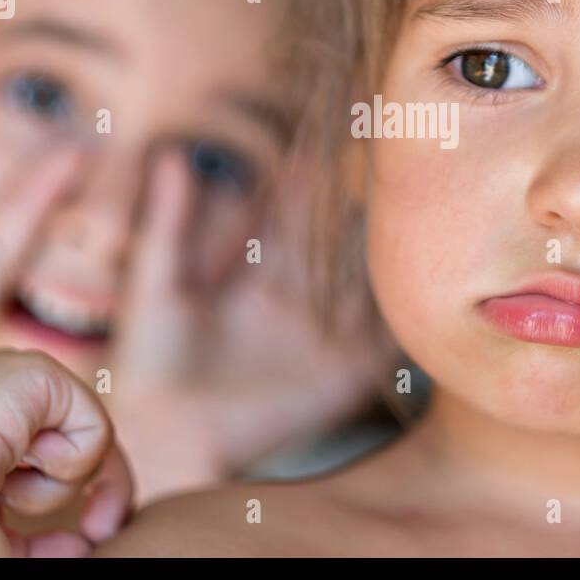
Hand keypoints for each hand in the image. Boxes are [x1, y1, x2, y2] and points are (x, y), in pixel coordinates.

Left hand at [108, 148, 391, 501]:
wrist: (171, 436)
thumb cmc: (152, 366)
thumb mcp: (158, 286)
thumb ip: (169, 224)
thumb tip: (174, 155)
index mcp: (258, 284)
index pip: (291, 224)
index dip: (305, 187)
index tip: (320, 143)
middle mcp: (299, 307)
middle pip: (336, 247)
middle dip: (354, 207)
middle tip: (377, 158)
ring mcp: (326, 339)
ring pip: (368, 284)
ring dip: (388, 251)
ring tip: (411, 206)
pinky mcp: (347, 373)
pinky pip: (388, 338)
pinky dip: (409, 312)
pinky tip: (426, 277)